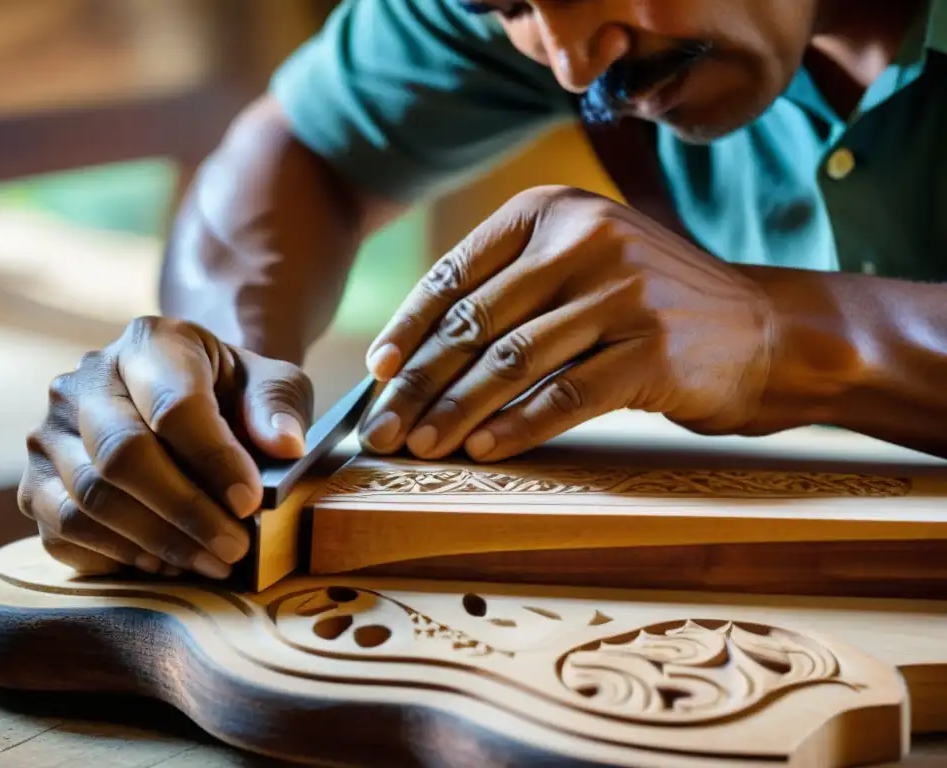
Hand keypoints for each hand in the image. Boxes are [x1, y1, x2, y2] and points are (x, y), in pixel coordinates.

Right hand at [19, 316, 312, 577]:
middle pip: (123, 456)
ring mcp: (51, 433)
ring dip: (158, 542)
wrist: (183, 400)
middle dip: (186, 512)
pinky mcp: (35, 483)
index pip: (173, 404)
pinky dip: (119, 555)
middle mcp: (85, 381)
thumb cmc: (232, 393)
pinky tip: (168, 563)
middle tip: (235, 548)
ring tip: (213, 562)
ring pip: (91, 500)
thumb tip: (284, 445)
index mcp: (150, 343)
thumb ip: (279, 405)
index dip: (213, 459)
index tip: (249, 502)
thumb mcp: (273, 383)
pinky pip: (66, 530)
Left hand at [360, 185, 776, 461]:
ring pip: (512, 361)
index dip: (409, 327)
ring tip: (421, 446)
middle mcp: (585, 239)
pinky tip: (483, 450)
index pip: (458, 272)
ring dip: (456, 410)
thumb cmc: (652, 306)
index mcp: (555, 210)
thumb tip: (416, 356)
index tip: (377, 372)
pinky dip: (516, 428)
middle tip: (383, 427)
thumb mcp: (581, 267)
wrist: (764, 330)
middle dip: (419, 381)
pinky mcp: (652, 349)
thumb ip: (512, 290)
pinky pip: (564, 396)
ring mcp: (623, 292)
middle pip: (477, 321)